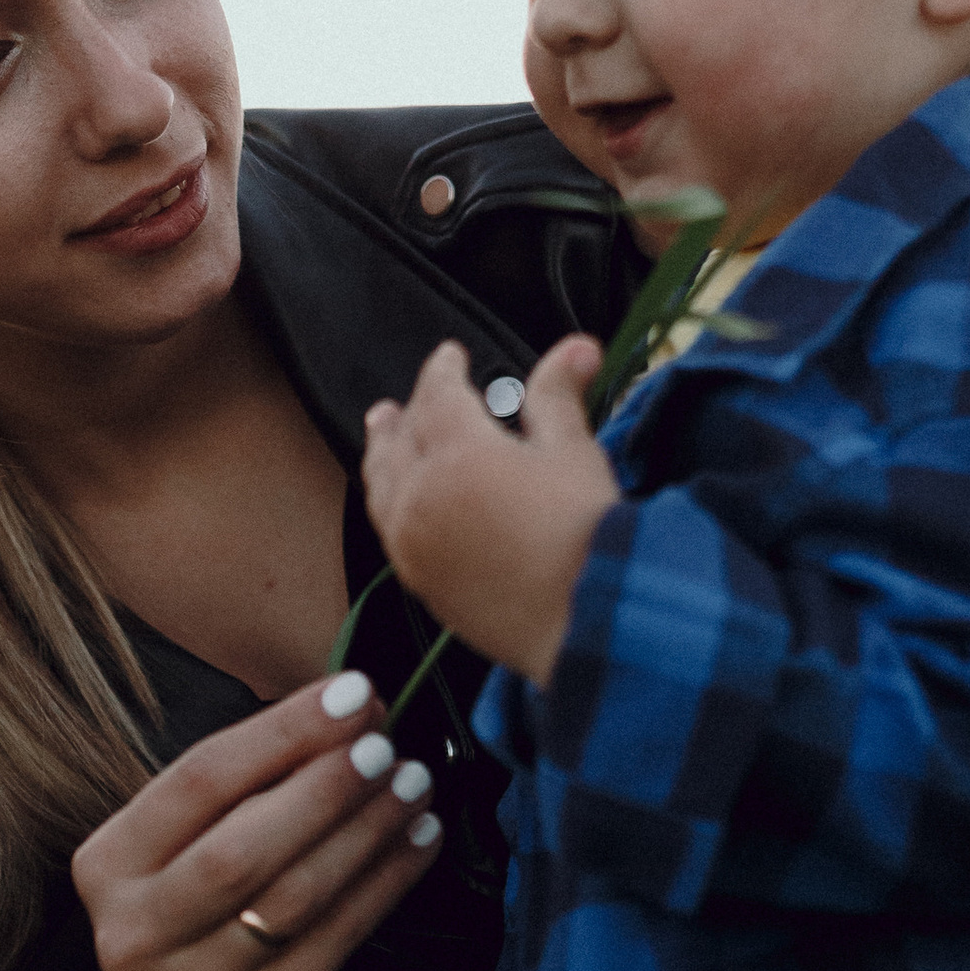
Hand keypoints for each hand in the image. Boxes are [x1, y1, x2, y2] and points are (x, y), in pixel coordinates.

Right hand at [72, 674, 443, 970]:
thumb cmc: (208, 907)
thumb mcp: (193, 843)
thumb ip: (249, 782)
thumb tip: (352, 707)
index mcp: (109, 866)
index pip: (197, 782)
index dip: (282, 732)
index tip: (352, 693)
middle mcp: (138, 931)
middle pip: (240, 847)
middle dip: (323, 788)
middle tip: (384, 745)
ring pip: (295, 895)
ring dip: (365, 832)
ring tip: (413, 784)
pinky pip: (339, 937)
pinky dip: (387, 882)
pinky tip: (419, 840)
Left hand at [360, 333, 618, 685]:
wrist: (588, 623)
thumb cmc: (587, 538)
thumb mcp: (574, 454)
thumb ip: (558, 397)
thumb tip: (575, 347)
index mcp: (459, 454)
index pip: (437, 395)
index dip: (443, 369)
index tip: (451, 356)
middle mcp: (422, 498)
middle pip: (401, 439)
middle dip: (408, 412)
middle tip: (402, 401)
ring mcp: (414, 545)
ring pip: (381, 487)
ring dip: (382, 455)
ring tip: (382, 438)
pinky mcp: (421, 583)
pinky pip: (389, 530)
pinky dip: (388, 502)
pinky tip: (399, 503)